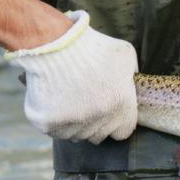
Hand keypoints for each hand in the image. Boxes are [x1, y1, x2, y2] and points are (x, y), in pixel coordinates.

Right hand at [5, 11, 137, 143]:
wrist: (56, 44)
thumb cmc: (93, 47)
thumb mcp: (126, 57)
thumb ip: (131, 77)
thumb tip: (130, 86)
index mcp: (121, 106)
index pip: (123, 132)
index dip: (117, 123)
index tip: (109, 113)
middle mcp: (98, 119)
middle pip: (98, 135)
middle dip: (94, 123)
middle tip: (86, 103)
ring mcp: (72, 124)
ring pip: (74, 134)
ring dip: (73, 122)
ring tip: (69, 98)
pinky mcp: (47, 123)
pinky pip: (52, 129)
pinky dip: (51, 118)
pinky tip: (52, 99)